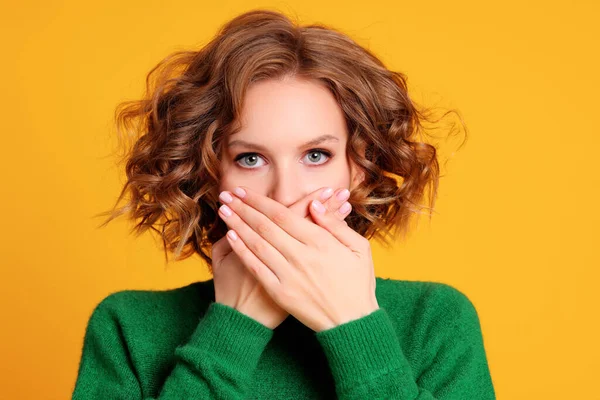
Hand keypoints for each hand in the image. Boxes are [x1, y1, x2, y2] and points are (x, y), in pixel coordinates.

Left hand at [217, 186, 378, 332]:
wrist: (351, 323)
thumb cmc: (358, 283)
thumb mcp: (359, 249)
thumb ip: (335, 225)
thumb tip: (315, 205)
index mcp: (320, 243)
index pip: (283, 214)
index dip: (261, 201)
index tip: (245, 190)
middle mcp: (301, 256)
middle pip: (265, 225)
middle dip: (243, 207)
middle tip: (227, 194)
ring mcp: (289, 275)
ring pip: (257, 243)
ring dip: (238, 225)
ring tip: (224, 210)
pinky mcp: (280, 292)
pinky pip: (257, 267)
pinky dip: (243, 251)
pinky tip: (231, 237)